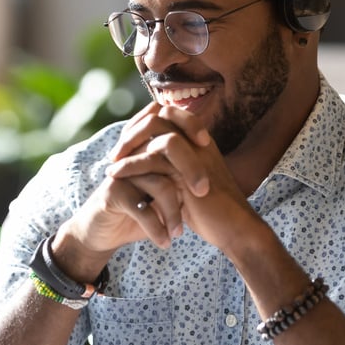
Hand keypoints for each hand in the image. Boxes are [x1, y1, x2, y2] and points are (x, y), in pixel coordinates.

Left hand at [106, 103, 255, 252]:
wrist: (233, 230)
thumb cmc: (211, 211)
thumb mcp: (187, 184)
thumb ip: (171, 168)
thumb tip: (146, 161)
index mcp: (199, 140)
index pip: (167, 114)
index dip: (142, 124)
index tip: (125, 144)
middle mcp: (198, 141)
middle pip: (159, 114)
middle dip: (132, 130)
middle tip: (115, 152)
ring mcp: (195, 152)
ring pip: (155, 130)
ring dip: (128, 144)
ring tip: (111, 163)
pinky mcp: (189, 170)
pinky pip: (153, 157)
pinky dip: (130, 164)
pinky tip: (115, 174)